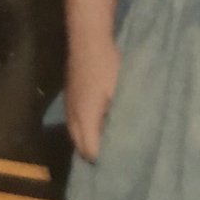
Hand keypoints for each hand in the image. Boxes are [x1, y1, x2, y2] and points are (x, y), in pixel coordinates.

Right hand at [65, 36, 120, 161]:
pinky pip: (76, 121)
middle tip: (115, 154)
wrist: (88, 38)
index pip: (91, 151)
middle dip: (94, 153)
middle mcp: (72, 117)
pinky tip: (101, 121)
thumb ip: (123, 115)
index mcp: (85, 119)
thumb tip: (131, 133)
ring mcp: (68, 105)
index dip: (104, 159)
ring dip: (89, 139)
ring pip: (76, 133)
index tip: (121, 161)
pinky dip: (86, 127)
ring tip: (109, 140)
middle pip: (80, 146)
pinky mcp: (70, 95)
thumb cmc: (108, 65)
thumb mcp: (121, 91)